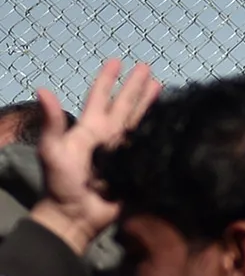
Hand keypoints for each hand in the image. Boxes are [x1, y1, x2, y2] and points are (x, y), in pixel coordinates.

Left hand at [27, 59, 159, 254]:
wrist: (77, 215)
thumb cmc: (61, 183)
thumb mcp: (53, 149)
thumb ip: (52, 121)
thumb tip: (43, 88)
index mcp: (91, 129)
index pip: (101, 98)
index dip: (108, 79)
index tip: (117, 61)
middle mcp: (109, 136)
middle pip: (125, 105)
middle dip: (135, 86)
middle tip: (147, 68)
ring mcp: (124, 151)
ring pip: (139, 121)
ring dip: (149, 104)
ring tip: (161, 86)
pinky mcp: (137, 166)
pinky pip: (150, 144)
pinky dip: (160, 131)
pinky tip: (169, 121)